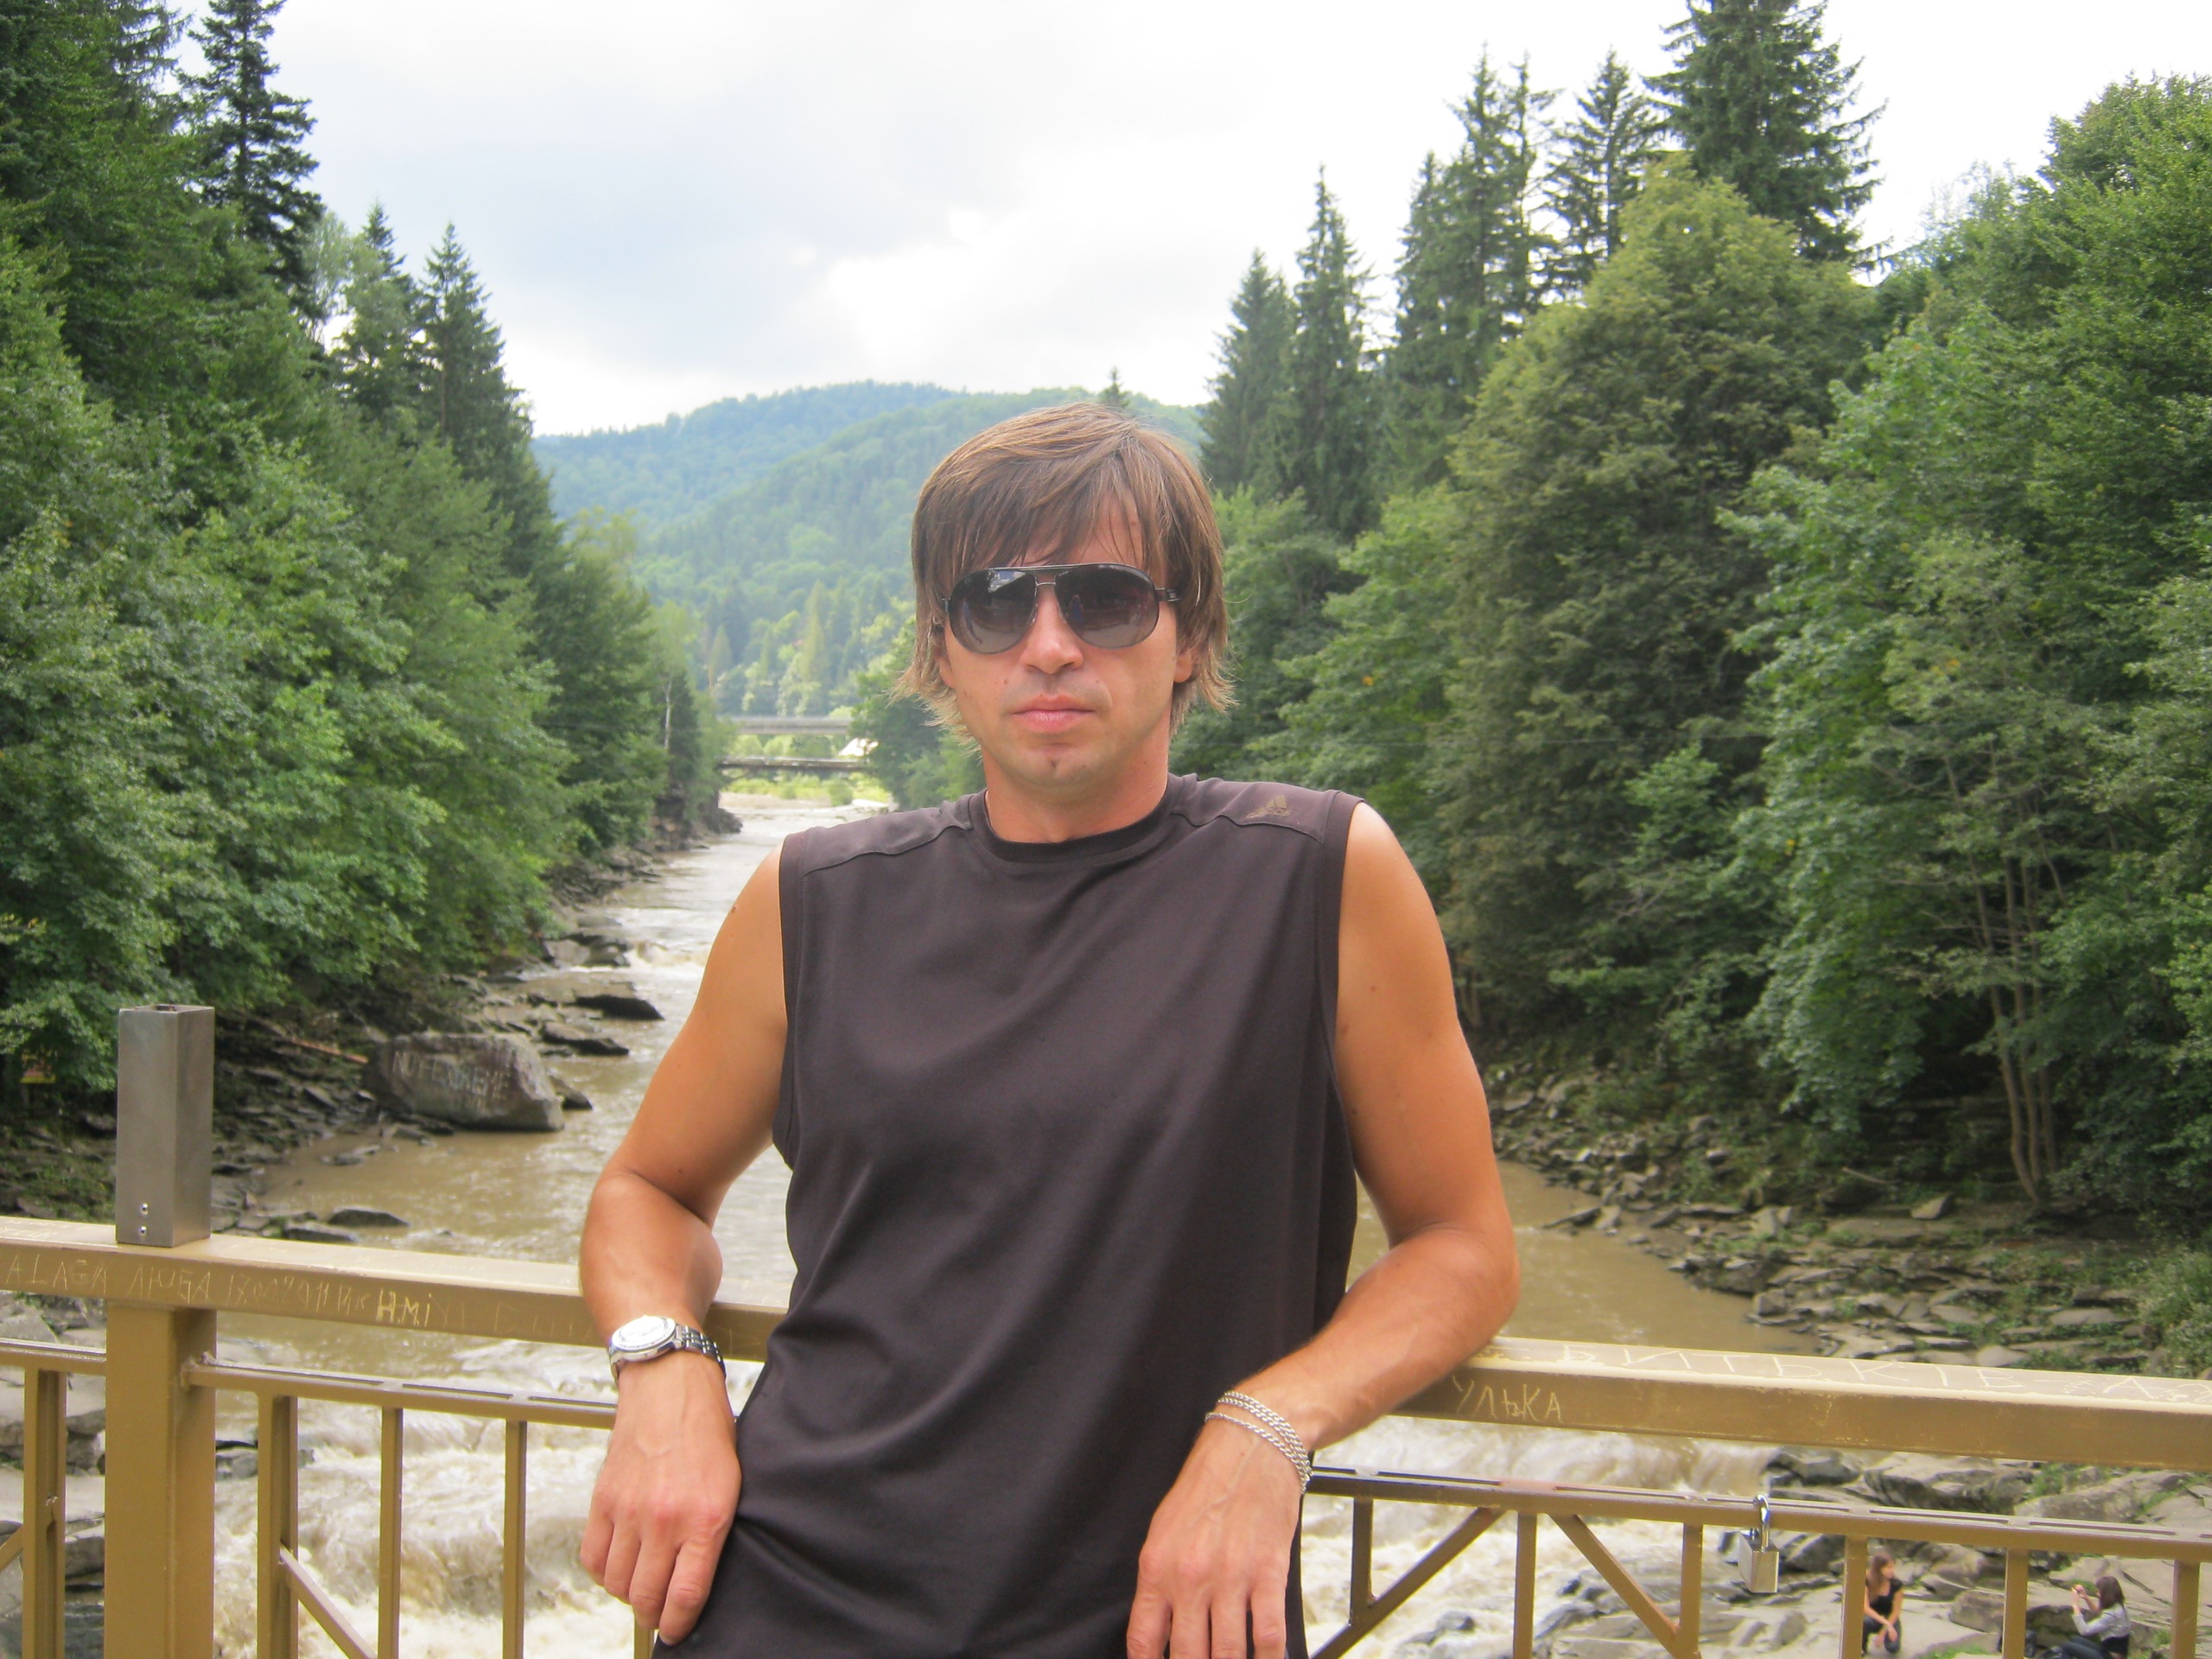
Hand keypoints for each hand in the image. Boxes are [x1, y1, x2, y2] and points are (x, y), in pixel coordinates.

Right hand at [581, 1353, 739, 1641]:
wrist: (670, 1387)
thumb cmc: (708, 1432)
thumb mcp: (732, 1485)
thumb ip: (715, 1534)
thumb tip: (700, 1580)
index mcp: (705, 1518)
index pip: (686, 1595)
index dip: (679, 1625)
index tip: (678, 1632)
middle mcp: (665, 1519)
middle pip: (647, 1598)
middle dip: (654, 1616)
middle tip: (660, 1615)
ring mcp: (630, 1511)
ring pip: (619, 1584)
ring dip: (630, 1595)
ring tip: (642, 1586)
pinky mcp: (603, 1501)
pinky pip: (594, 1558)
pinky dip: (605, 1572)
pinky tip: (620, 1565)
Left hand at [1126, 1417, 1302, 1658]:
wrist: (1250, 1447)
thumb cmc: (1207, 1486)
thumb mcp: (1163, 1531)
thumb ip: (1160, 1584)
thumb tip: (1162, 1632)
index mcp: (1157, 1568)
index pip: (1144, 1640)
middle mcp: (1190, 1578)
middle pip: (1189, 1656)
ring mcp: (1231, 1578)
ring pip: (1229, 1654)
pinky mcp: (1268, 1573)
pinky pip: (1268, 1634)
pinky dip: (1269, 1657)